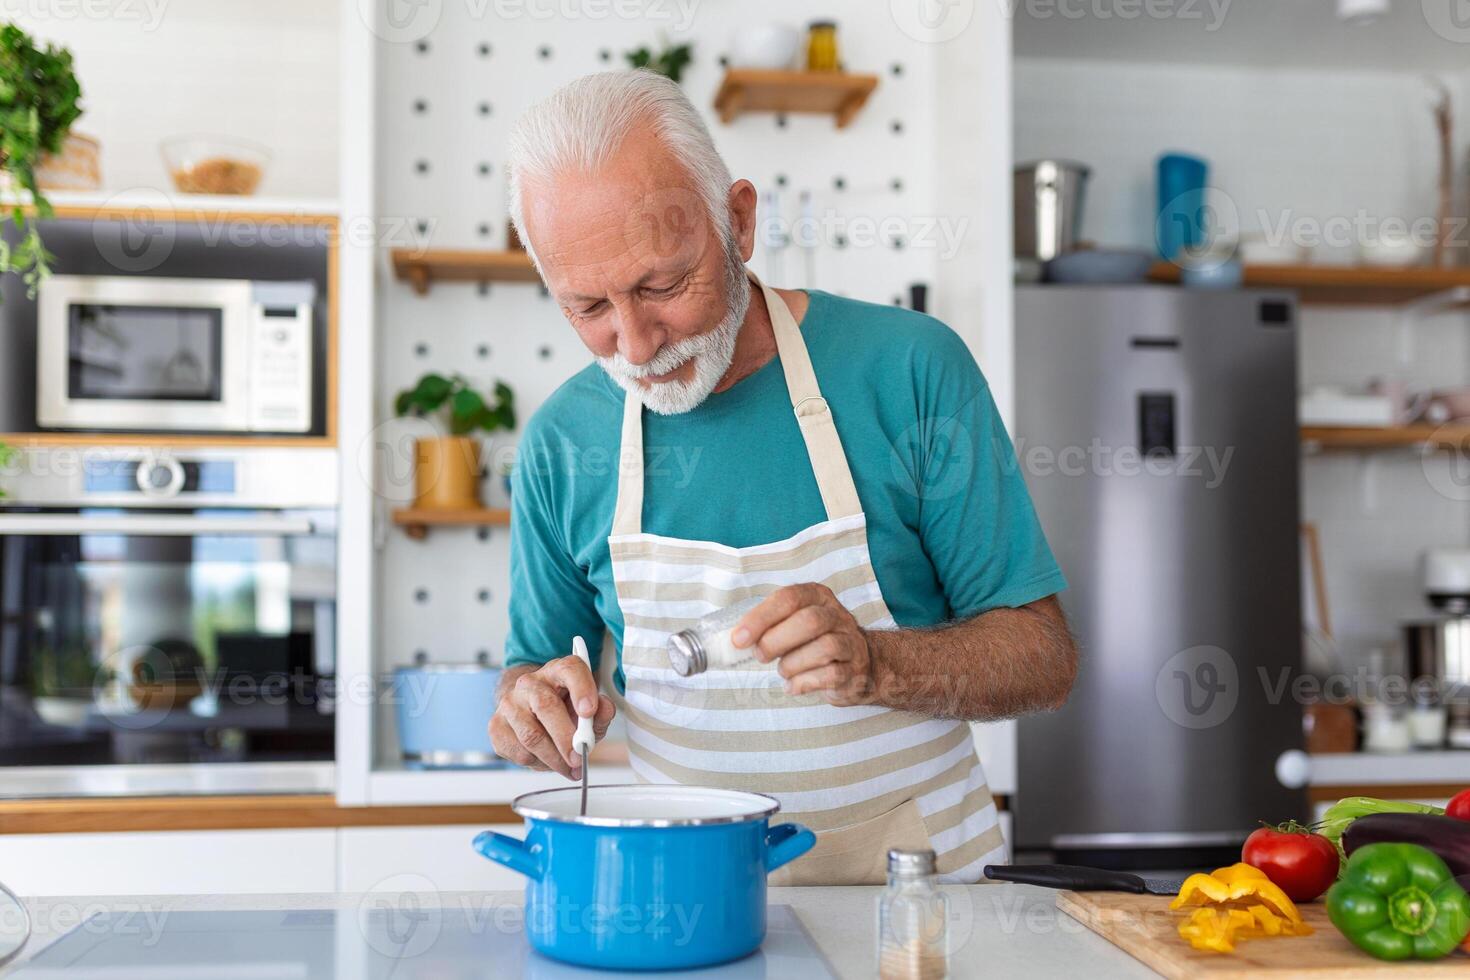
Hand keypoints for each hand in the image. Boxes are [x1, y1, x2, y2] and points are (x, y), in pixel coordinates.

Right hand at [489, 657, 615, 777]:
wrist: (533, 715)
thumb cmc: (565, 711)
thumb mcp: (589, 710)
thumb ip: (601, 711)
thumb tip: (603, 709)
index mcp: (557, 671)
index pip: (570, 669)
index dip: (581, 689)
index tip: (589, 711)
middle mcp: (530, 683)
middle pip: (546, 706)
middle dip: (565, 738)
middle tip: (579, 758)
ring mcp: (509, 703)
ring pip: (531, 735)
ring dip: (554, 758)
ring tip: (569, 767)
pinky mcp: (496, 726)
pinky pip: (519, 752)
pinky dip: (537, 763)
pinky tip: (547, 760)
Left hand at [733, 583, 880, 705]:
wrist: (860, 664)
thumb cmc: (814, 641)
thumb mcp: (794, 622)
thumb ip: (769, 625)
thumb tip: (734, 640)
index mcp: (817, 596)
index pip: (788, 598)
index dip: (761, 618)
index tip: (739, 639)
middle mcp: (837, 615)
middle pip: (808, 621)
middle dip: (775, 641)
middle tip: (760, 655)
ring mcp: (850, 642)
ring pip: (824, 648)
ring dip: (792, 664)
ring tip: (782, 670)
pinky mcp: (853, 670)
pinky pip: (830, 675)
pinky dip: (804, 683)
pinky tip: (793, 685)